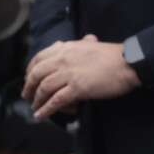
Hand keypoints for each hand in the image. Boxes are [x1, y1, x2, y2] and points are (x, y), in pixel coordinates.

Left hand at [23, 35, 139, 119]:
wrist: (127, 62)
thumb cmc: (112, 55)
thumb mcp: (92, 44)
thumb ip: (84, 42)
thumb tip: (86, 38)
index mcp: (64, 48)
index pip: (38, 58)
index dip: (30, 70)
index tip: (28, 79)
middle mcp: (62, 60)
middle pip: (36, 74)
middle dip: (29, 86)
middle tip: (26, 96)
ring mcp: (68, 74)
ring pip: (44, 88)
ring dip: (36, 100)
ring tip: (34, 108)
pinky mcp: (77, 88)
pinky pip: (56, 101)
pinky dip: (46, 109)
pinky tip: (40, 115)